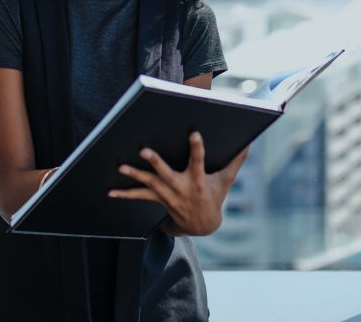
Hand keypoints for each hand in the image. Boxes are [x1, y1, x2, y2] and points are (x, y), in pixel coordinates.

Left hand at [108, 132, 249, 235]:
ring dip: (135, 175)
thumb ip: (236, 161)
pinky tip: (111, 192)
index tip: (194, 134)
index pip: (198, 161)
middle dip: (156, 162)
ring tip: (122, 167)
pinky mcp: (159, 200)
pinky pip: (140, 197)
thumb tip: (249, 143)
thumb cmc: (214, 197)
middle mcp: (181, 188)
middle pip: (166, 173)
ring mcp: (168, 195)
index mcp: (198, 180)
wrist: (202, 225)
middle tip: (144, 150)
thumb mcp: (226, 180)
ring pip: (150, 183)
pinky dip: (125, 194)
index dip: (197, 147)